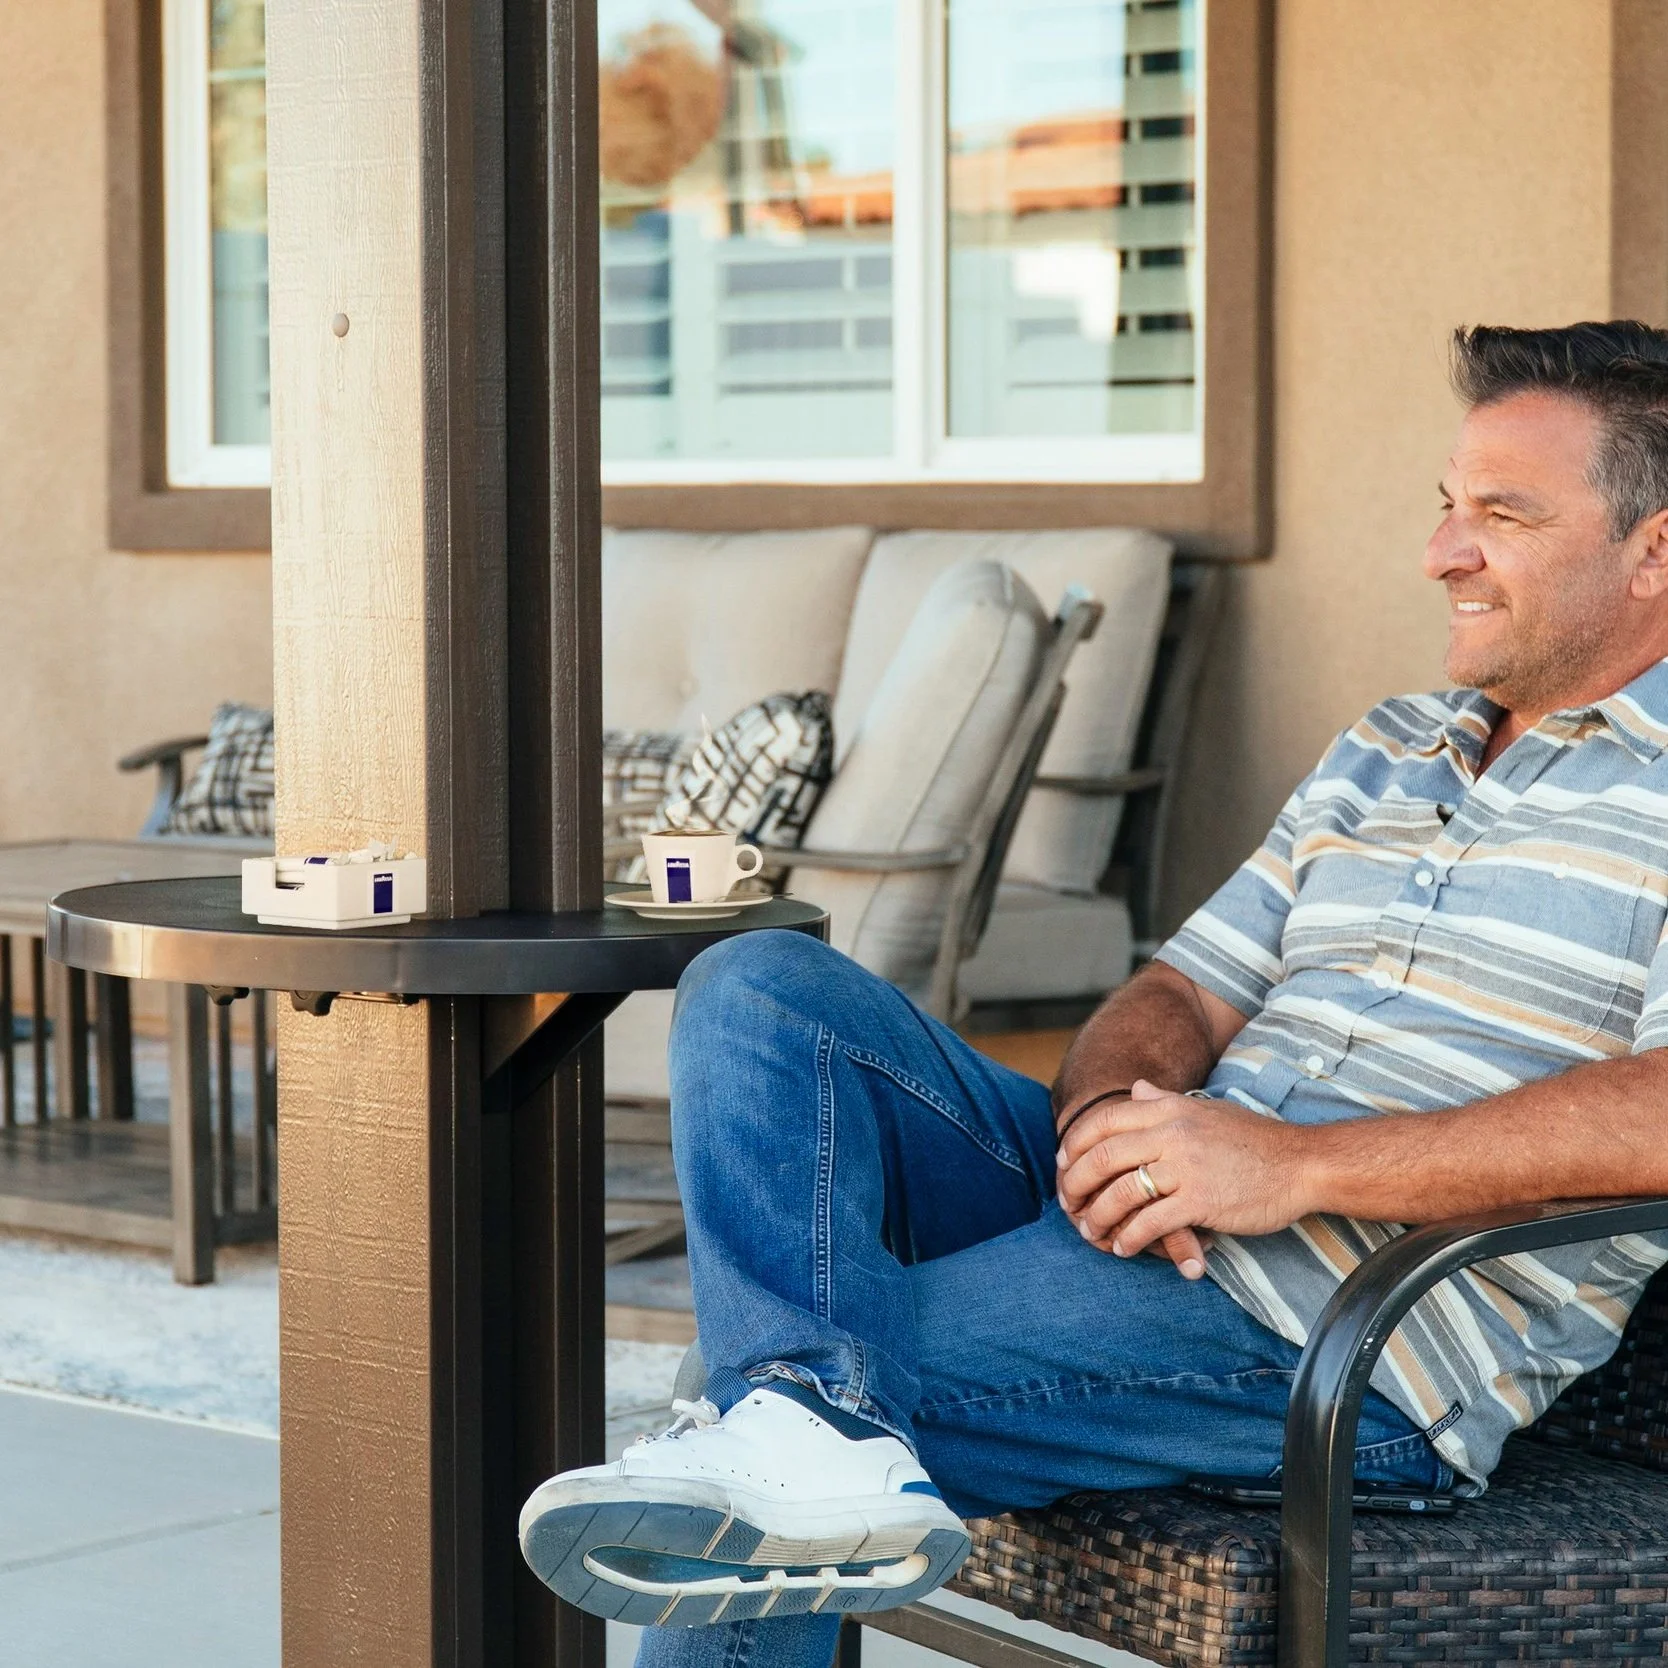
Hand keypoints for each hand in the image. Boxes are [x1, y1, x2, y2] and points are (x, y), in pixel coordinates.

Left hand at [1056, 1080, 1309, 1267]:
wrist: (1301, 1163)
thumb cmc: (1254, 1138)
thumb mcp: (1206, 1109)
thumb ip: (1166, 1101)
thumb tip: (1137, 1088)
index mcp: (1169, 1108)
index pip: (1103, 1121)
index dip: (1075, 1145)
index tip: (1064, 1164)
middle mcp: (1171, 1133)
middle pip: (1102, 1157)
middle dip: (1076, 1184)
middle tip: (1068, 1204)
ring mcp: (1185, 1167)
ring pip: (1120, 1193)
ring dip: (1098, 1217)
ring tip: (1091, 1232)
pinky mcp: (1200, 1201)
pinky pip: (1149, 1223)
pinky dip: (1130, 1238)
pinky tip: (1124, 1247)